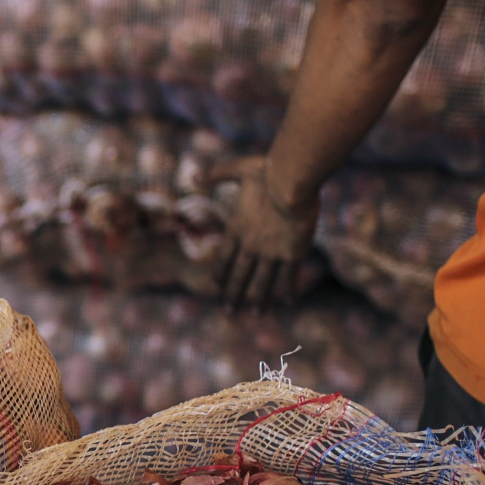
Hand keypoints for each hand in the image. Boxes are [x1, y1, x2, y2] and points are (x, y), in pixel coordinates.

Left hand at [215, 156, 318, 307]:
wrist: (291, 182)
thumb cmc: (267, 173)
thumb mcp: (237, 169)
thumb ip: (215, 174)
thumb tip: (192, 177)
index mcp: (236, 228)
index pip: (223, 258)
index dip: (220, 273)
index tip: (217, 286)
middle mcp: (250, 245)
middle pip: (239, 276)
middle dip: (233, 295)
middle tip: (229, 312)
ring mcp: (271, 252)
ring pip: (262, 282)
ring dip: (258, 300)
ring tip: (255, 315)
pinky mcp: (292, 253)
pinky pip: (288, 277)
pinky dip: (287, 290)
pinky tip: (286, 302)